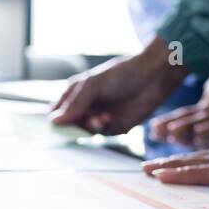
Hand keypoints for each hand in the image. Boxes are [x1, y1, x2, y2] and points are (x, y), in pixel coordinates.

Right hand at [49, 37, 188, 134]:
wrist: (154, 78)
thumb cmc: (122, 74)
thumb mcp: (93, 84)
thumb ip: (74, 104)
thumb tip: (54, 122)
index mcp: (76, 92)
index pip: (57, 110)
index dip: (55, 119)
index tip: (55, 127)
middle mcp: (86, 106)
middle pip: (69, 125)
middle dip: (75, 125)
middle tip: (85, 120)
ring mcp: (99, 116)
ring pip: (84, 131)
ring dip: (90, 127)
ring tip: (101, 118)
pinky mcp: (114, 127)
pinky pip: (101, 135)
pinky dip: (103, 129)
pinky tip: (110, 119)